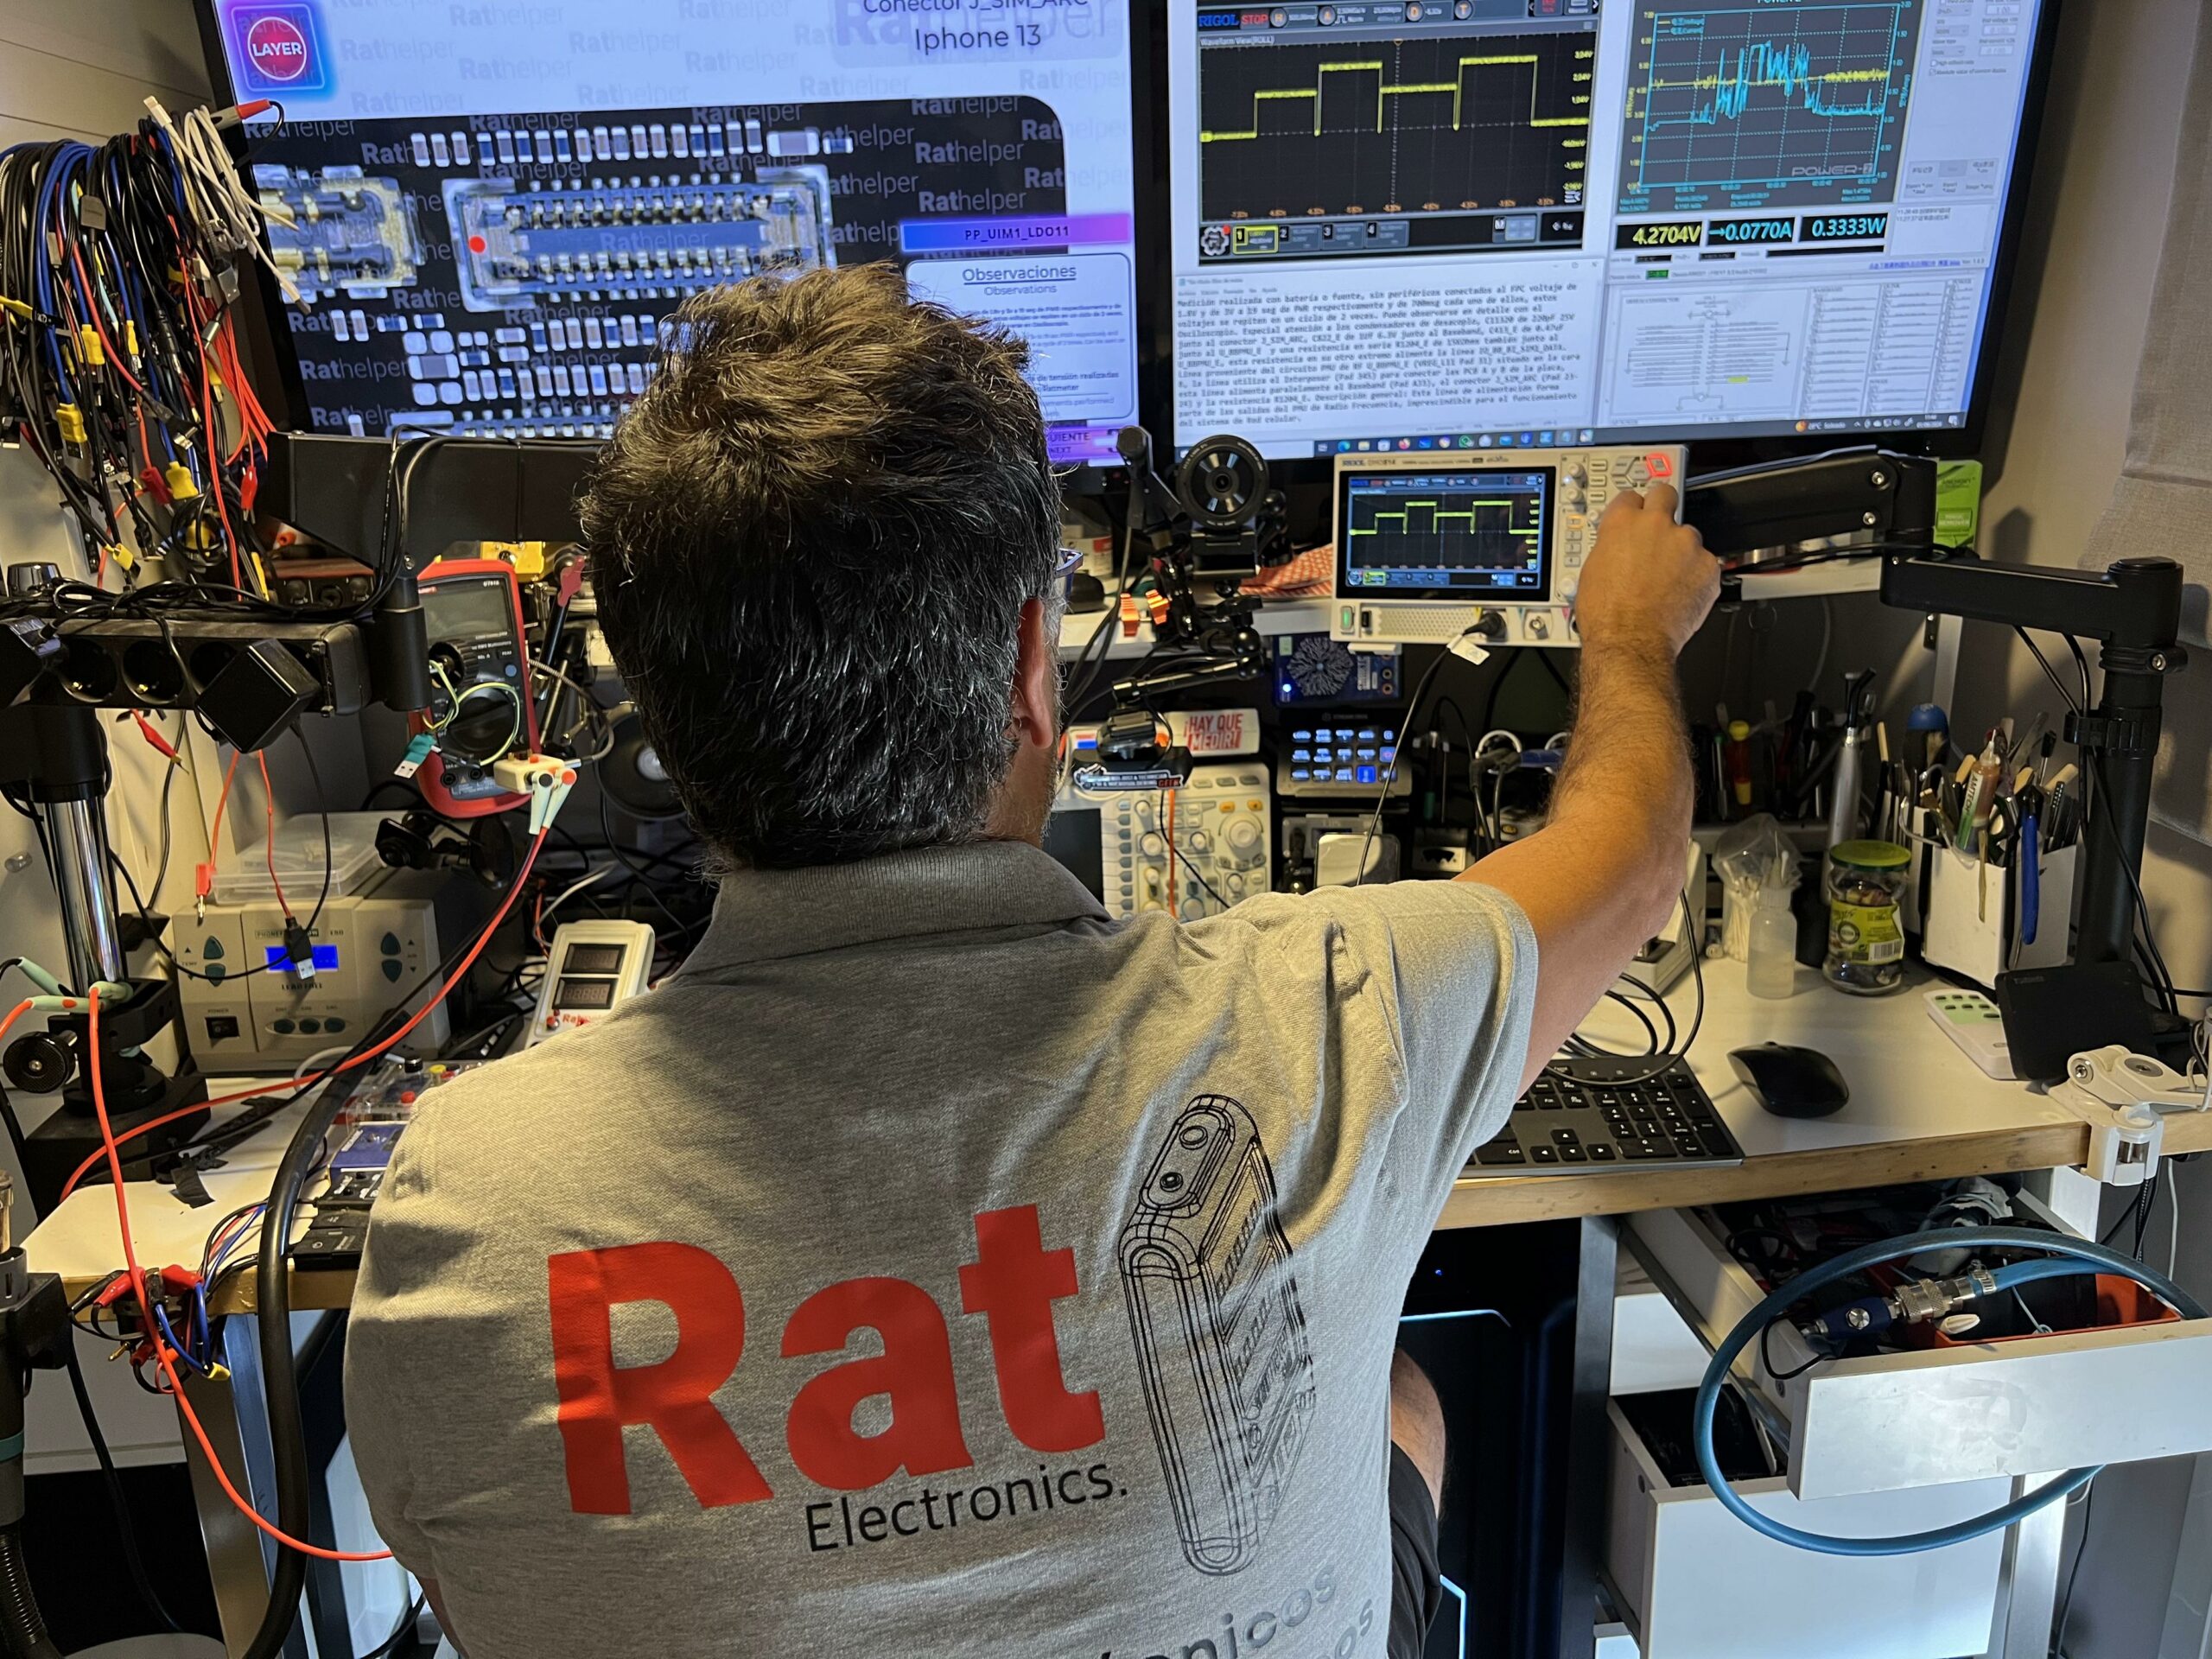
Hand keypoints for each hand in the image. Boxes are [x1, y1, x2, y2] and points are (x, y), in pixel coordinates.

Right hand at [1571, 482, 1718, 656]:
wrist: (1631, 642)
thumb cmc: (1607, 615)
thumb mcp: (1592, 571)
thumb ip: (1612, 547)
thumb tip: (1618, 548)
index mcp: (1622, 523)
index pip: (1631, 496)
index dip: (1634, 509)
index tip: (1637, 516)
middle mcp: (1656, 525)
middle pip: (1665, 495)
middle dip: (1663, 506)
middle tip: (1659, 527)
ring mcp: (1685, 543)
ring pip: (1688, 535)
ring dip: (1681, 551)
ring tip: (1668, 579)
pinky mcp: (1708, 566)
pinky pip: (1705, 564)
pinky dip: (1696, 576)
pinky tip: (1681, 593)